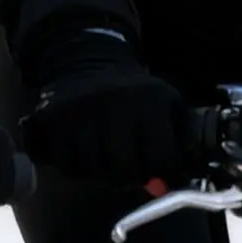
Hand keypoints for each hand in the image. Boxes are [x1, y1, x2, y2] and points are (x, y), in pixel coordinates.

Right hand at [20, 31, 194, 187]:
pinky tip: (87, 152)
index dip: (168, 176)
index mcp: (149, 99)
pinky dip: (78, 168)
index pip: (163, 158)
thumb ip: (184, 138)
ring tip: (109, 157)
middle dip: (132, 178)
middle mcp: (114, 104)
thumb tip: (186, 177)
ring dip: (104, 173)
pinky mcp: (55, 120)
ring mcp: (82, 111)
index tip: (166, 178)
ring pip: (95, 171)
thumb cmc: (135, 95)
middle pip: (125, 171)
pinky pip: (68, 166)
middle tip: (133, 170)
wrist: (87, 64)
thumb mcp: (168, 103)